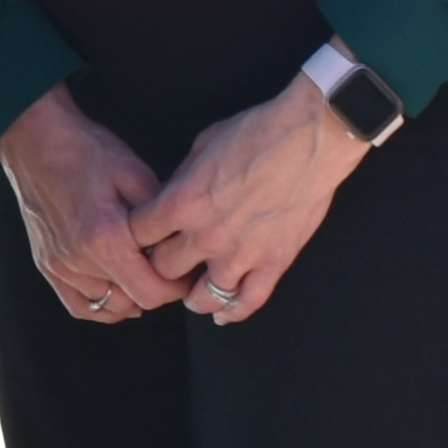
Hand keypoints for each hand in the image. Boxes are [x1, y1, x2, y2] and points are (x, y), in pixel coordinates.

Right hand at [0, 89, 190, 325]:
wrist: (36, 140)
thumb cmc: (86, 152)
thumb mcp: (136, 174)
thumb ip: (158, 217)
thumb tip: (178, 244)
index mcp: (104, 238)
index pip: (151, 293)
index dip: (176, 287)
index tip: (184, 270)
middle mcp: (78, 260)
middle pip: (133, 302)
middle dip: (157, 289)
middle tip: (168, 267)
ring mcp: (59, 266)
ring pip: (108, 307)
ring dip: (131, 295)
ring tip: (143, 271)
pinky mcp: (47, 265)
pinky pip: (79, 306)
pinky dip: (103, 305)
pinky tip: (118, 290)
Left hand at [119, 75, 370, 330]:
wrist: (313, 137)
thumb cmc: (259, 132)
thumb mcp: (204, 144)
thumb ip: (182, 179)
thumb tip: (170, 197)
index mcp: (184, 202)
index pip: (137, 235)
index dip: (134, 235)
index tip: (139, 236)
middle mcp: (207, 235)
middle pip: (164, 270)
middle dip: (160, 265)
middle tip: (164, 262)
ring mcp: (241, 254)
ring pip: (202, 297)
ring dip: (191, 296)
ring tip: (190, 292)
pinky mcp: (274, 262)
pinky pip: (247, 302)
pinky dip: (232, 313)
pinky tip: (222, 315)